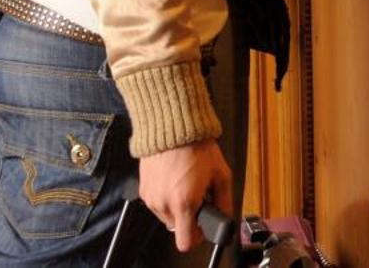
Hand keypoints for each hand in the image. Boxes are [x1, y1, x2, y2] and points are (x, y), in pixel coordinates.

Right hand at [138, 138, 230, 252]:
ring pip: (166, 217)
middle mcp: (164, 204)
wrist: (174, 127)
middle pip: (177, 228)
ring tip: (185, 184)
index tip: (202, 225)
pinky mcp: (142, 190)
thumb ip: (225, 201)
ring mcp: (151, 198)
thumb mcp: (221, 174)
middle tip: (198, 195)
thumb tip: (226, 217)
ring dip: (176, 207)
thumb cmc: (197, 147)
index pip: (185, 242)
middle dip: (189, 216)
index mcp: (184, 203)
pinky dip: (166, 197)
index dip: (197, 237)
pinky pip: (156, 204)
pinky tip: (174, 179)